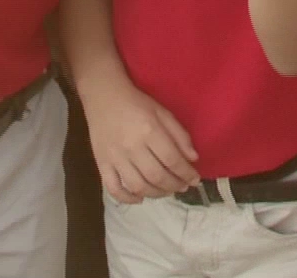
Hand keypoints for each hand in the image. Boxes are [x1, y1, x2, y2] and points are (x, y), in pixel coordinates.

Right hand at [88, 83, 199, 203]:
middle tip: (183, 187)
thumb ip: (180, 135)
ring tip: (167, 191)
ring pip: (137, 186)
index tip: (195, 180)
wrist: (104, 98)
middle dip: (174, 185)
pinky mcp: (101, 164)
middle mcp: (132, 147)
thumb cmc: (138, 104)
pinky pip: (113, 188)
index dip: (186, 173)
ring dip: (156, 194)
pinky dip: (127, 198)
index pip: (172, 160)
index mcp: (150, 131)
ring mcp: (115, 158)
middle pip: (156, 176)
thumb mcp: (164, 112)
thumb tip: (193, 159)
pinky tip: (140, 198)